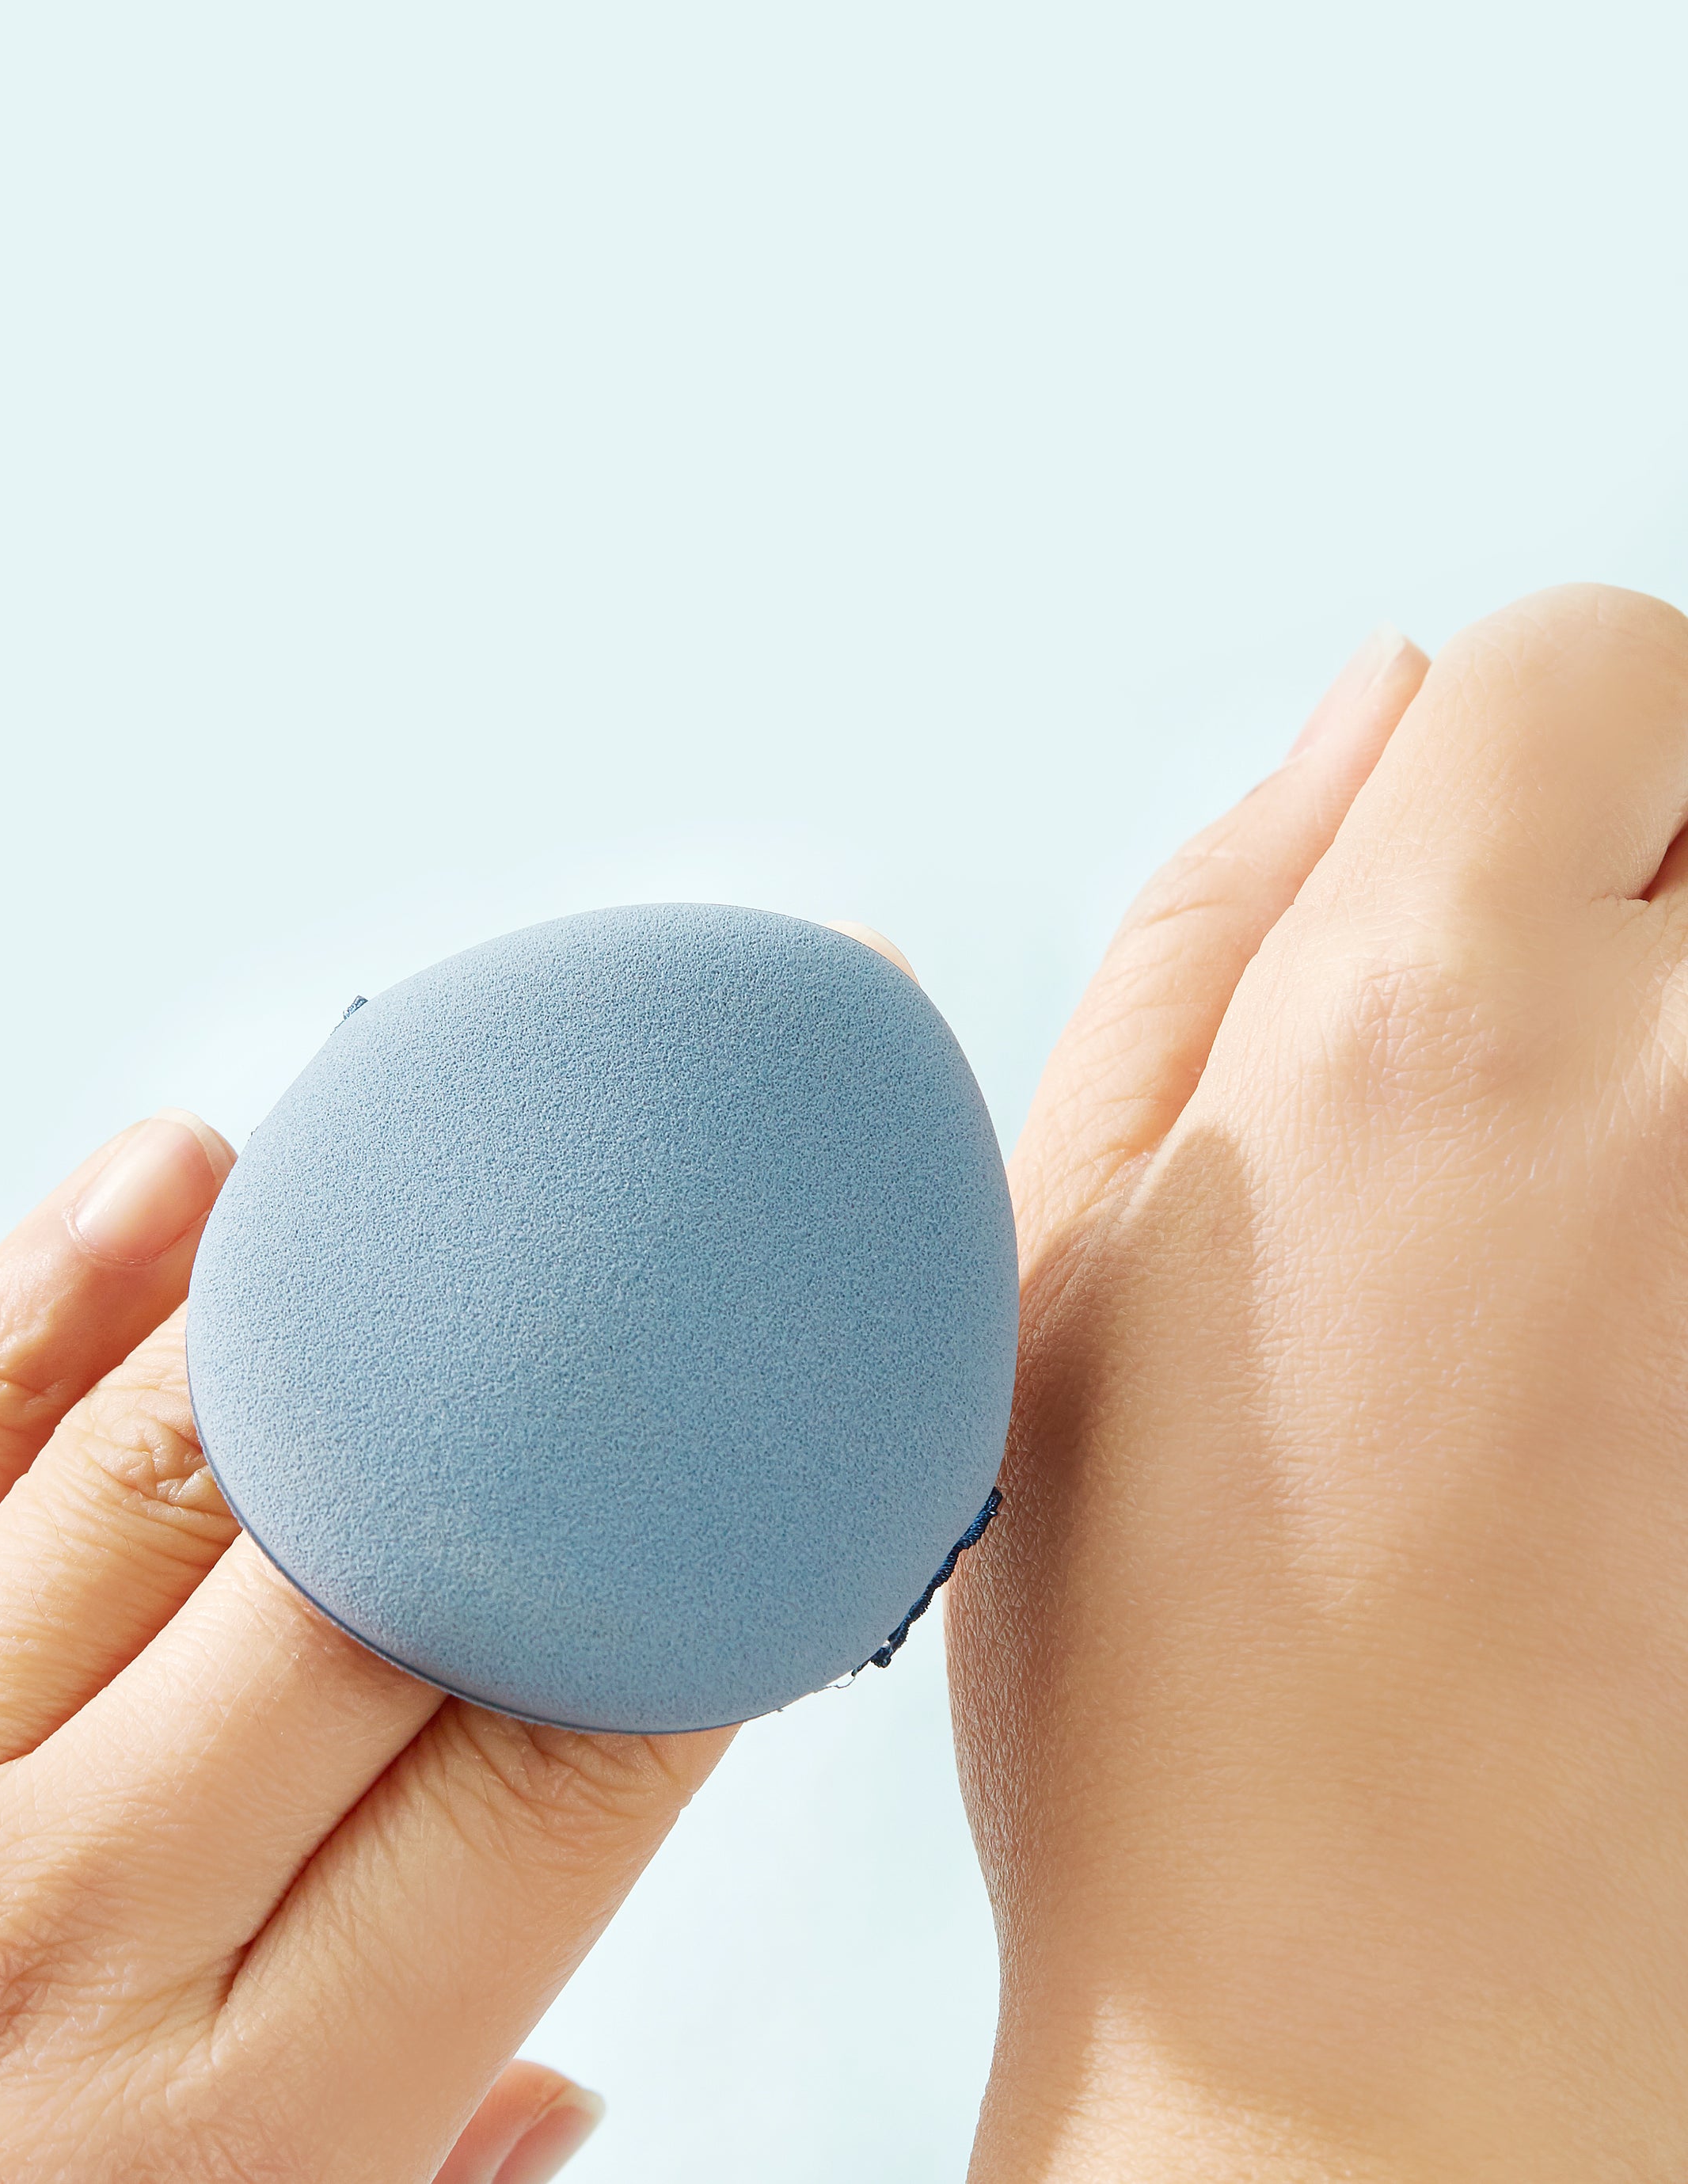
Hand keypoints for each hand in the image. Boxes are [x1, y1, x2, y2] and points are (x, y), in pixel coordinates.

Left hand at [0, 1113, 727, 2181]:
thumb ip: (430, 2174)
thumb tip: (560, 2078)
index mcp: (253, 2124)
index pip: (547, 1777)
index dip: (675, 1600)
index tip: (756, 1482)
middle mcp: (66, 1936)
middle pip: (372, 1584)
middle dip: (528, 1421)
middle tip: (645, 1281)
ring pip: (156, 1470)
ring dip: (312, 1299)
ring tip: (430, 1168)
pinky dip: (51, 1297)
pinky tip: (171, 1180)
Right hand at [950, 587, 1687, 2179]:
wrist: (1380, 2030)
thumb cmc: (1159, 1659)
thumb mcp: (1060, 1243)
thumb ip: (1212, 913)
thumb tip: (1377, 697)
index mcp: (1414, 1025)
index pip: (1586, 656)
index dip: (1512, 747)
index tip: (1462, 878)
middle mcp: (1683, 1099)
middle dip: (1645, 852)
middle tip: (1530, 1045)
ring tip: (1588, 1201)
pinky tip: (1631, 1333)